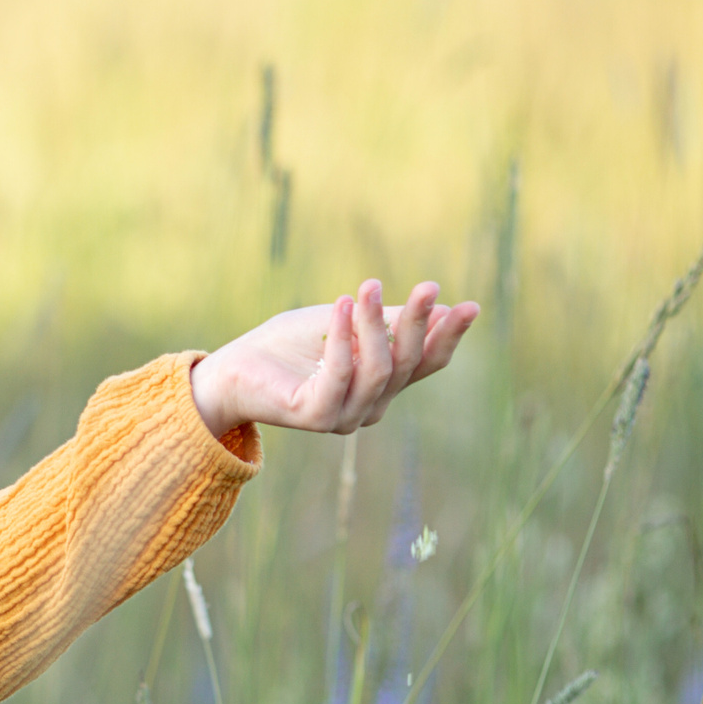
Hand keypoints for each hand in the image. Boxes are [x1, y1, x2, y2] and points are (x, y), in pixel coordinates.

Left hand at [189, 279, 479, 436]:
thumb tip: (443, 306)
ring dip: (376, 324)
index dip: (448, 336)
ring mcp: (345, 417)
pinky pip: (341, 374)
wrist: (232, 370)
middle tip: (428, 287)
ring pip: (379, 369)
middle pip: (407, 364)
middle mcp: (370, 407)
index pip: (425, 363)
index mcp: (381, 386)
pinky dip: (344, 337)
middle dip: (419, 323)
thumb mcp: (344, 322)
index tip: (470, 306)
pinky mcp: (317, 417)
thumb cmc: (287, 345)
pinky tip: (340, 305)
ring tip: (366, 287)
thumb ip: (386, 320)